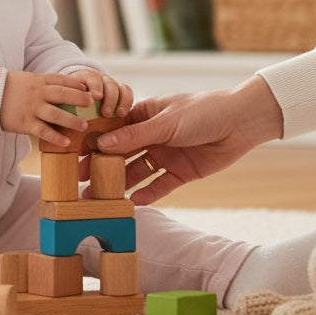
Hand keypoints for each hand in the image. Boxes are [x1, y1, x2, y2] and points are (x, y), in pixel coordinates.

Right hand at [0, 69, 132, 147]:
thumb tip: (56, 88)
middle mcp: (37, 93)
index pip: (61, 80)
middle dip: (80, 99)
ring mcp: (32, 108)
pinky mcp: (25, 123)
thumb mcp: (24, 79)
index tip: (87, 88)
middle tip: (92, 104)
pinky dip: (57, 137)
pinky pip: (44, 131)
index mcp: (37, 80)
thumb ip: (40, 83)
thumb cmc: (5, 88)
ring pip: (58, 115)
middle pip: (64, 95)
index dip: (76, 84)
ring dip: (73, 121)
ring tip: (85, 126)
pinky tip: (67, 142)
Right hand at [87, 76, 283, 204]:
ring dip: (121, 183)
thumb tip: (102, 144)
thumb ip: (135, 136)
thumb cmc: (203, 111)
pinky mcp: (181, 172)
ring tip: (101, 197)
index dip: (94, 141)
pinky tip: (133, 203)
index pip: (113, 129)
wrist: (242, 123)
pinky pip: (160, 185)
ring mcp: (166, 154)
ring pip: (137, 172)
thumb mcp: (166, 122)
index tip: (73, 153)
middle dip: (102, 166)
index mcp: (145, 115)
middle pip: (121, 153)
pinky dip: (148, 194)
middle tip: (80, 180)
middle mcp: (152, 136)